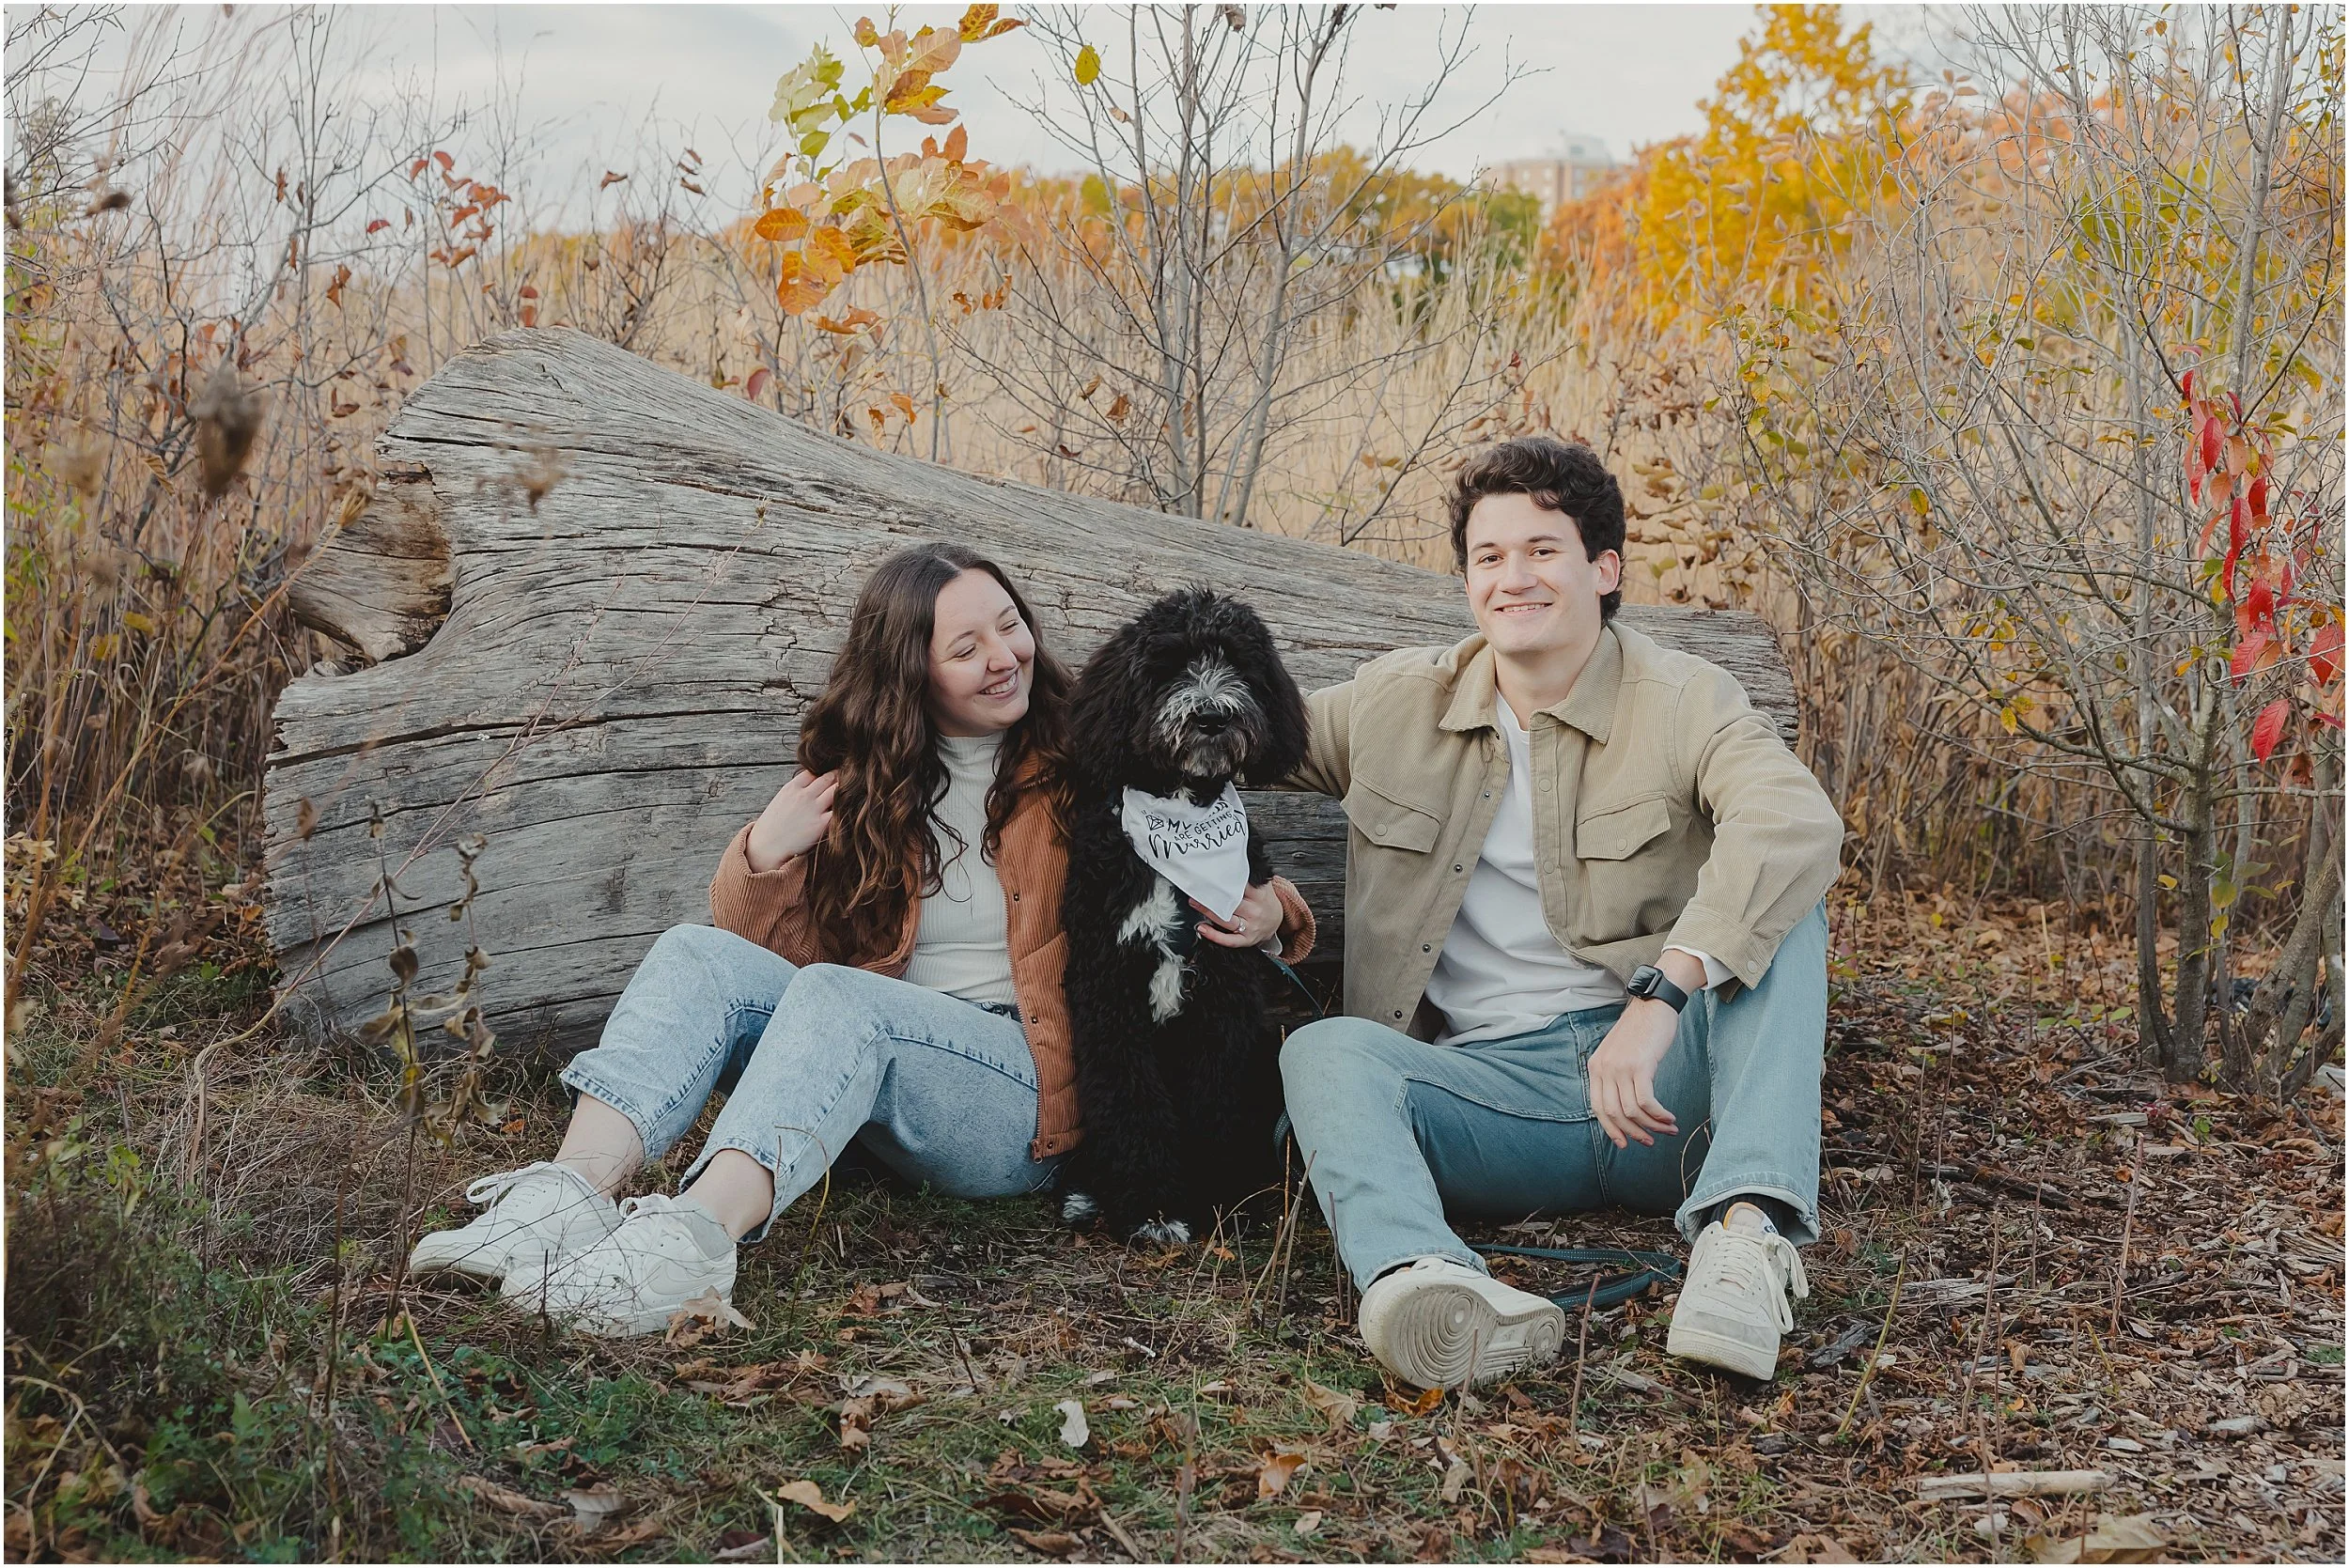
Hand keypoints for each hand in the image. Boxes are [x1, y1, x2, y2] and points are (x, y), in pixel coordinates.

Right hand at [745, 769, 837, 871]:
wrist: (767, 847)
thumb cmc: (773, 825)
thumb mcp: (781, 799)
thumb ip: (797, 790)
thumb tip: (814, 784)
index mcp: (792, 787)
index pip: (814, 771)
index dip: (823, 772)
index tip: (829, 777)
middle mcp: (804, 795)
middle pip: (828, 777)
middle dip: (838, 777)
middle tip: (846, 783)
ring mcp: (813, 809)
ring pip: (836, 790)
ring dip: (843, 791)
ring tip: (848, 795)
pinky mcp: (821, 824)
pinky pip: (839, 810)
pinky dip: (844, 807)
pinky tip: (845, 810)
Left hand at [1192, 881, 1282, 949]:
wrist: (1276, 921)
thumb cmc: (1265, 901)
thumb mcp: (1263, 885)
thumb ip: (1250, 875)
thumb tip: (1237, 860)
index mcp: (1259, 895)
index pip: (1241, 885)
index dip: (1225, 880)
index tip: (1211, 874)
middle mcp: (1254, 911)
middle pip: (1231, 902)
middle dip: (1213, 895)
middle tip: (1197, 888)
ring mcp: (1250, 926)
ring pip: (1226, 919)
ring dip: (1208, 911)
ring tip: (1195, 903)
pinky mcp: (1246, 939)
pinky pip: (1229, 940)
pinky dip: (1214, 935)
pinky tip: (1202, 928)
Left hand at [1587, 1001, 1681, 1149]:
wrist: (1654, 1004)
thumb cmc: (1641, 1031)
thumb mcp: (1619, 1054)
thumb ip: (1616, 1077)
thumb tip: (1625, 1109)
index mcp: (1596, 1068)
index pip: (1598, 1108)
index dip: (1611, 1129)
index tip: (1625, 1143)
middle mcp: (1604, 1069)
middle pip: (1614, 1114)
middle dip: (1634, 1132)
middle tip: (1650, 1141)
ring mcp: (1620, 1068)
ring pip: (1632, 1111)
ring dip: (1652, 1126)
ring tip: (1668, 1129)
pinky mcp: (1640, 1066)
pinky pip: (1646, 1101)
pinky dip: (1658, 1114)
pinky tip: (1669, 1117)